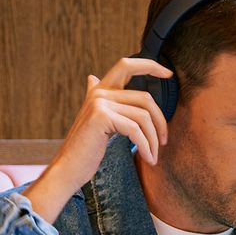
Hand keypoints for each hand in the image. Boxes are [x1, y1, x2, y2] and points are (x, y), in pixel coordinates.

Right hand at [22, 58, 171, 221]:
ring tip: (154, 155)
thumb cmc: (84, 150)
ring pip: (143, 116)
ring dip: (153, 139)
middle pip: (144, 98)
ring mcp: (99, 102)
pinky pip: (136, 130)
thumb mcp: (94, 121)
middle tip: (164, 140)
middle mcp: (99, 92)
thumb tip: (92, 77)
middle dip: (160, 120)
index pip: (126, 65)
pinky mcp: (101, 117)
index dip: (149, 65)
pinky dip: (146, 146)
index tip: (168, 73)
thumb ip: (101, 101)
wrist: (67, 169)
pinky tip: (149, 159)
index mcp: (99, 90)